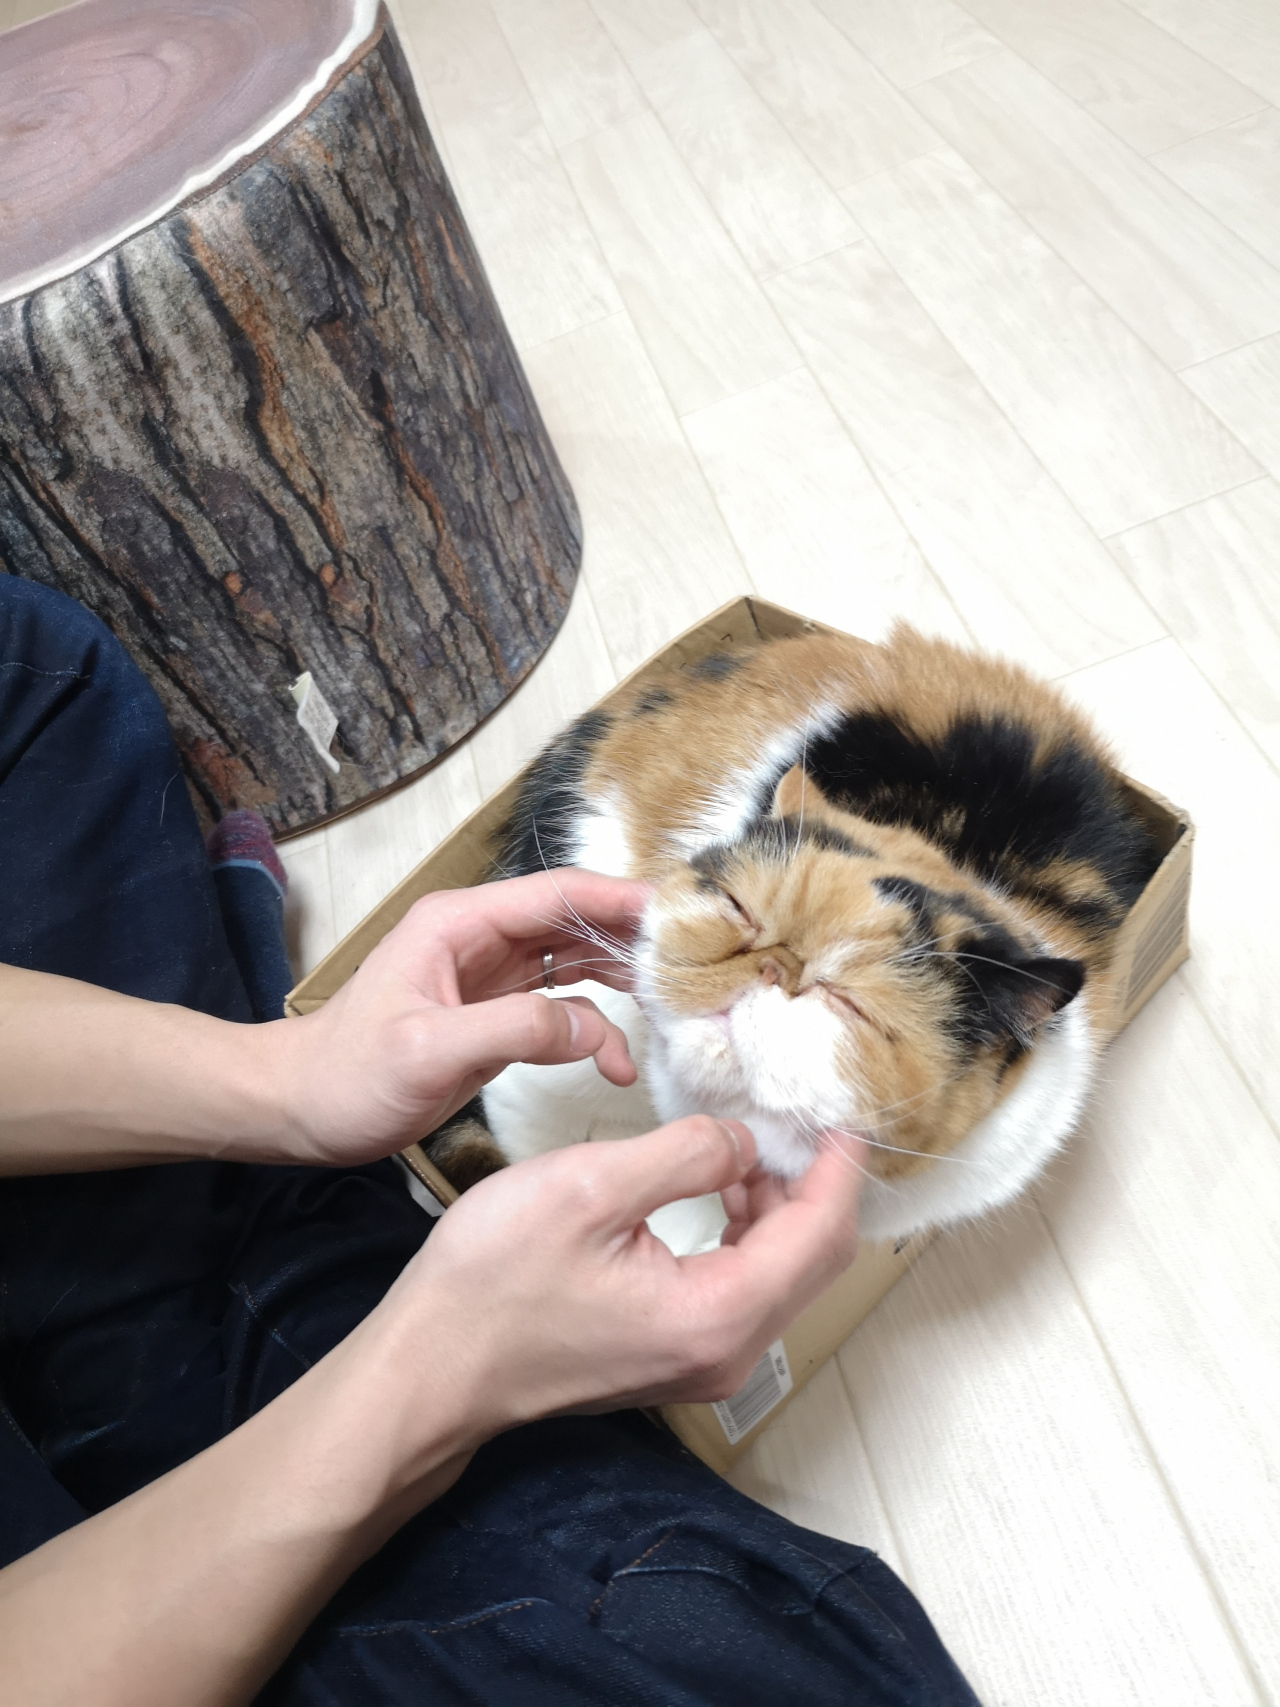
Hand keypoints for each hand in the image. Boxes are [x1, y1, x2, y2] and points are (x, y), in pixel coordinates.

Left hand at [273, 871, 649, 1165]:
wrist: (300, 1111)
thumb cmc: (346, 1076)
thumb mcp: (428, 1052)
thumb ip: (513, 1032)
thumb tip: (593, 1029)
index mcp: (461, 923)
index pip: (558, 894)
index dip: (621, 900)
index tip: (681, 916)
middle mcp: (481, 939)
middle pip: (577, 921)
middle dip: (636, 940)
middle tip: (696, 965)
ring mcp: (490, 977)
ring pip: (577, 960)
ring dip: (624, 981)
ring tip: (675, 1006)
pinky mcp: (495, 1015)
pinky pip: (562, 1005)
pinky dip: (597, 1026)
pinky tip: (620, 1061)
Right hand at [363, 1115, 867, 1444]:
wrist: (431, 1366)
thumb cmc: (491, 1284)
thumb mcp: (589, 1187)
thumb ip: (684, 1155)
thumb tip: (742, 1140)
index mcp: (717, 1314)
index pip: (819, 1232)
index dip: (840, 1164)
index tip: (846, 1108)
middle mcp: (725, 1351)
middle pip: (814, 1258)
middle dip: (818, 1179)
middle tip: (807, 1111)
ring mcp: (701, 1359)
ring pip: (780, 1271)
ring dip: (781, 1200)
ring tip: (758, 1133)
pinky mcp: (676, 1352)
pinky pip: (743, 1285)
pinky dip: (748, 1227)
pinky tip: (721, 1181)